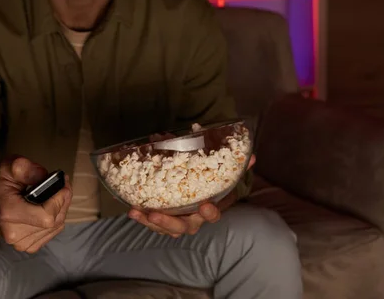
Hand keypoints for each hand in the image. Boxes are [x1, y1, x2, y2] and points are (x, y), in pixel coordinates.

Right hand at [0, 156, 71, 252]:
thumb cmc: (0, 184)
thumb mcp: (8, 166)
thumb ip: (25, 168)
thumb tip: (43, 175)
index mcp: (8, 212)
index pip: (46, 216)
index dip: (60, 200)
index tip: (63, 185)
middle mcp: (13, 232)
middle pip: (54, 221)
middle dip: (63, 200)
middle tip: (64, 185)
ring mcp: (20, 242)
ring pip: (56, 226)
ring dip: (61, 209)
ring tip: (57, 194)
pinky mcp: (28, 246)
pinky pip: (52, 232)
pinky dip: (56, 219)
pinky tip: (51, 207)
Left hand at [129, 154, 255, 237]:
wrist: (198, 189)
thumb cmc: (209, 181)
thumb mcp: (220, 171)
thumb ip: (235, 165)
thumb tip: (251, 156)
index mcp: (210, 208)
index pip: (213, 215)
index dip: (209, 213)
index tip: (205, 205)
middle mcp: (193, 219)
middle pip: (184, 227)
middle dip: (170, 222)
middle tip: (157, 214)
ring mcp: (177, 221)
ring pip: (165, 228)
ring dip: (151, 222)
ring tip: (137, 212)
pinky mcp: (163, 219)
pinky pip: (153, 223)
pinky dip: (142, 217)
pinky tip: (132, 209)